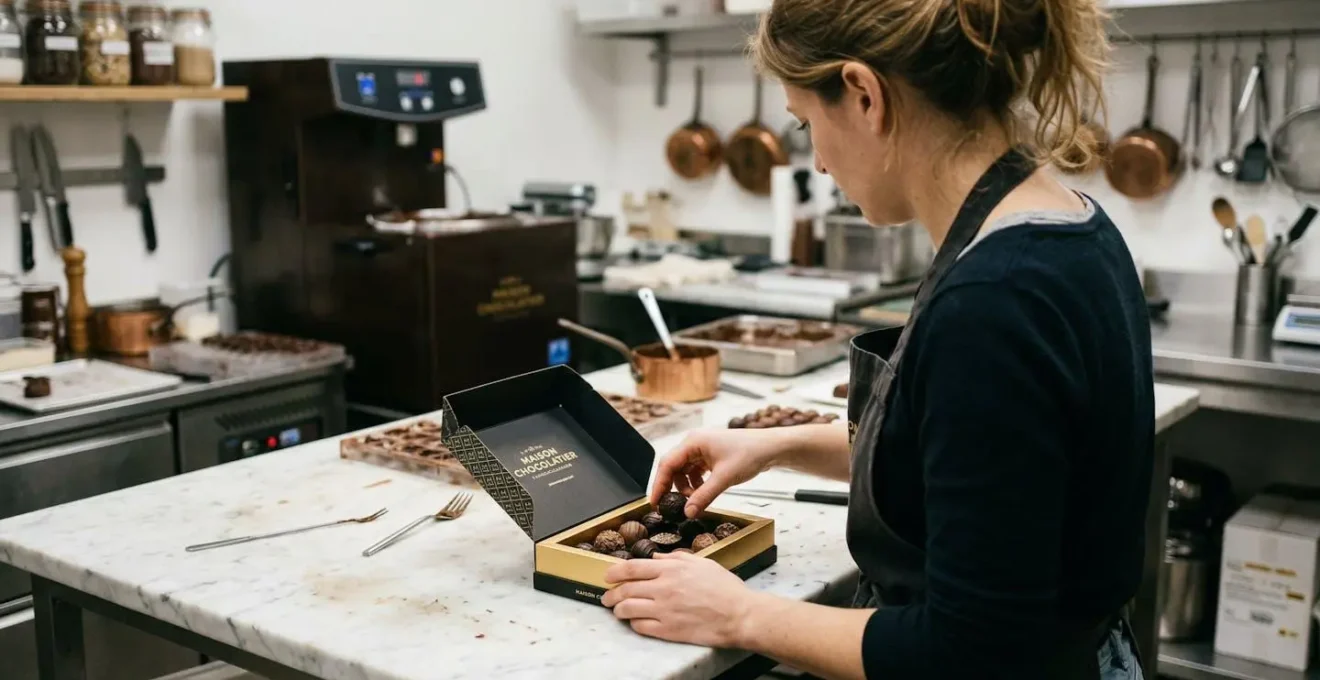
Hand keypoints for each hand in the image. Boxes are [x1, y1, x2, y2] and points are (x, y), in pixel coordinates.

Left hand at [603, 552, 757, 647]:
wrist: (739, 615)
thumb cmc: (725, 588)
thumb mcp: (701, 563)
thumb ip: (675, 559)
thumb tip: (655, 558)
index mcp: (671, 570)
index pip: (631, 568)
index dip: (614, 572)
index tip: (608, 576)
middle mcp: (663, 589)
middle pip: (625, 589)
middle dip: (611, 594)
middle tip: (607, 597)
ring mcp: (664, 611)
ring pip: (628, 609)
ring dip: (618, 610)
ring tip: (618, 611)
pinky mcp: (668, 630)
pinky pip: (640, 627)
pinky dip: (634, 624)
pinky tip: (636, 622)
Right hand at [651, 428, 793, 517]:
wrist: (771, 448)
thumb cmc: (749, 454)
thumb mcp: (724, 478)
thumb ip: (703, 496)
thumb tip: (687, 513)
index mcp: (693, 441)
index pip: (667, 464)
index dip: (659, 484)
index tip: (654, 503)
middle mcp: (694, 442)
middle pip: (673, 467)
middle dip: (672, 487)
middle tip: (669, 507)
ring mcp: (702, 449)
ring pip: (684, 471)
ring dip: (685, 487)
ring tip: (694, 501)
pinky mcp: (710, 456)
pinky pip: (695, 472)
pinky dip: (695, 484)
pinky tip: (703, 493)